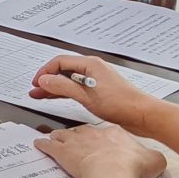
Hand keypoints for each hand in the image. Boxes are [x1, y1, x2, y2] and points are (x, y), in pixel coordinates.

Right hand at [30, 54, 155, 130]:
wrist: (143, 115)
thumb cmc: (121, 104)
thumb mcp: (86, 96)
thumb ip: (63, 87)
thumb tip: (45, 80)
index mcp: (91, 65)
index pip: (60, 62)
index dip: (45, 72)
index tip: (36, 83)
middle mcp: (94, 69)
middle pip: (64, 70)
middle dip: (48, 79)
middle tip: (35, 89)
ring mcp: (97, 79)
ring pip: (70, 79)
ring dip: (55, 86)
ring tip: (41, 95)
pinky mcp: (100, 90)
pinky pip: (78, 87)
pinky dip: (66, 92)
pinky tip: (59, 97)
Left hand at [35, 123, 167, 177]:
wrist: (114, 171)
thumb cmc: (133, 167)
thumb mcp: (155, 160)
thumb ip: (154, 158)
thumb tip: (156, 160)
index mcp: (115, 133)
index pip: (108, 132)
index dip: (104, 139)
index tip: (104, 144)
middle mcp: (94, 133)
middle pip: (84, 132)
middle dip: (80, 137)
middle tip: (77, 141)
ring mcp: (76, 142)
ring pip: (64, 135)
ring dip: (59, 138)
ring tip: (54, 139)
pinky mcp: (63, 153)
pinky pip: (49, 146)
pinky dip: (43, 145)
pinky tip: (39, 144)